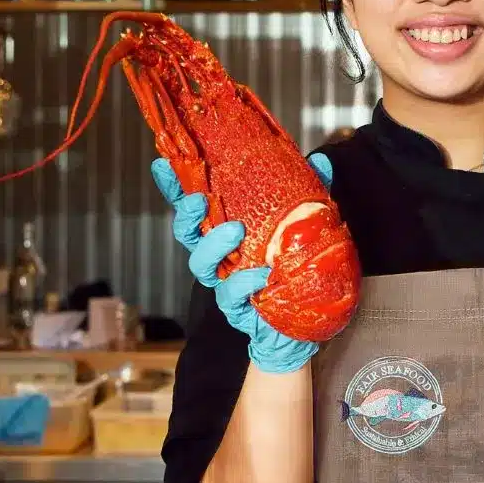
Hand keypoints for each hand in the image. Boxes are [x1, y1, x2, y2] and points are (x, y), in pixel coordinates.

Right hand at [152, 154, 333, 373]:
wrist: (304, 323)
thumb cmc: (296, 267)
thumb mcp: (307, 224)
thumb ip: (312, 192)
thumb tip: (320, 160)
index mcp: (228, 231)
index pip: (197, 207)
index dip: (176, 188)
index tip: (163, 165)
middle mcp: (220, 256)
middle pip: (188, 233)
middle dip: (186, 215)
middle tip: (199, 200)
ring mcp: (225, 282)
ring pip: (201, 265)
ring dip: (212, 245)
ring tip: (234, 231)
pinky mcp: (237, 309)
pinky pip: (230, 296)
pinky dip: (242, 284)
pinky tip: (261, 276)